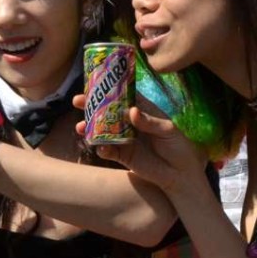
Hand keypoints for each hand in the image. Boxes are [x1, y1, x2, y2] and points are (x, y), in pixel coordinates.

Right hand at [74, 94, 209, 195]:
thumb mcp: (168, 130)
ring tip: (79, 127)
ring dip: (90, 128)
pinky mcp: (122, 155)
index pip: (124, 96)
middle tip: (77, 101)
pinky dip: (101, 148)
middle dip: (92, 106)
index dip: (110, 89)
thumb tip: (132, 111)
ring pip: (103, 130)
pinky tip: (99, 147)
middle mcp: (130, 123)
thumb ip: (150, 121)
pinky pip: (107, 150)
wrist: (180, 174)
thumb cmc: (178, 146)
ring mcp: (124, 139)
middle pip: (108, 111)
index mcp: (143, 111)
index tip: (95, 83)